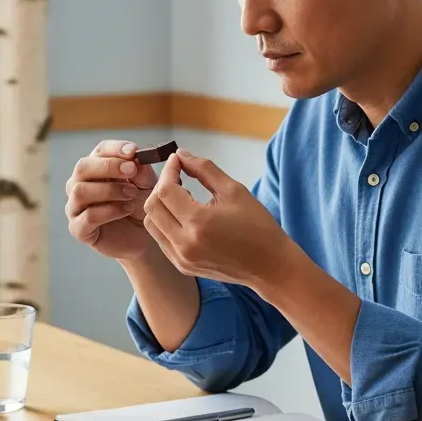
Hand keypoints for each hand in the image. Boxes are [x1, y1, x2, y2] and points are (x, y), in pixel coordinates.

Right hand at [65, 140, 159, 259]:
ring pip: (80, 191)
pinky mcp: (78, 229)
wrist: (142, 237)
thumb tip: (135, 158)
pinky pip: (88, 216)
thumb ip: (142, 171)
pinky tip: (127, 209)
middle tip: (132, 170)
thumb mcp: (146, 185)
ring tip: (131, 194)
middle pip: (82, 167)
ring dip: (109, 190)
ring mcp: (76, 207)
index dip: (115, 149)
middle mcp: (80, 184)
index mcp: (96, 168)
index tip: (133, 151)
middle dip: (108, 166)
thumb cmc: (140, 206)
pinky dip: (110, 211)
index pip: (99, 151)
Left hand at [143, 149, 296, 288]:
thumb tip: (181, 154)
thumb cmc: (257, 226)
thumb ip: (204, 169)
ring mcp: (181, 258)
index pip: (165, 190)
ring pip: (152, 224)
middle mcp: (184, 244)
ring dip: (160, 205)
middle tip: (177, 176)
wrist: (270, 265)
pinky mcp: (182, 266)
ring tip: (180, 195)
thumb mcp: (234, 190)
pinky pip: (161, 239)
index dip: (169, 170)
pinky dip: (165, 222)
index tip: (177, 160)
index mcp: (199, 223)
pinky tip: (183, 214)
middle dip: (161, 186)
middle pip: (152, 207)